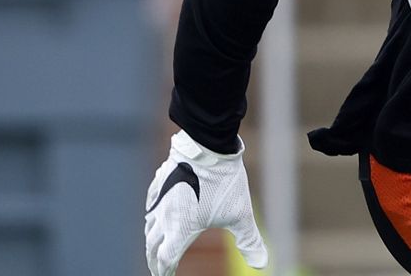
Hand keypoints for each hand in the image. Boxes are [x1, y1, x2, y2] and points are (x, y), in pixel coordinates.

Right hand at [145, 131, 267, 275]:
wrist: (209, 147)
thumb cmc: (225, 183)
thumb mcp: (242, 215)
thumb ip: (250, 242)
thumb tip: (261, 265)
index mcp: (180, 230)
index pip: (167, 259)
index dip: (165, 271)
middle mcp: (164, 217)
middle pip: (152, 246)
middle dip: (154, 259)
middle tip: (158, 267)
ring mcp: (160, 198)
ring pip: (149, 225)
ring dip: (151, 238)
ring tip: (155, 244)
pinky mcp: (160, 182)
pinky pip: (150, 203)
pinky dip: (150, 215)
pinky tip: (154, 213)